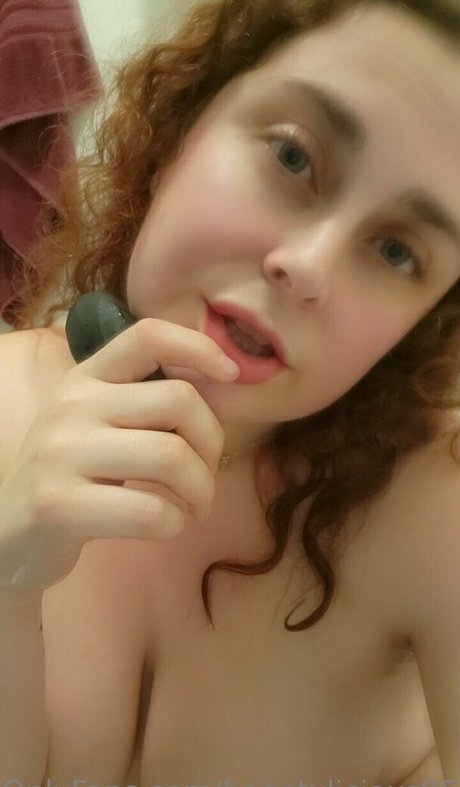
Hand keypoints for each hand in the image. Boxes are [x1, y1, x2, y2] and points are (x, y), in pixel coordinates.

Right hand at [0, 318, 238, 594]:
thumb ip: (144, 403)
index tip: (231, 375)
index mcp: (85, 378)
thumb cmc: (71, 478)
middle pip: (179, 401)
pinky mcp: (59, 506)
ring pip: (172, 457)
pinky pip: (152, 511)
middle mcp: (71, 406)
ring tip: (191, 507)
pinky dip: (177, 523)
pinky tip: (167, 526)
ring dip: (200, 491)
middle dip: (213, 445)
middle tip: (204, 477)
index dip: (199, 347)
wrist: (7, 536)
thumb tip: (223, 383)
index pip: (147, 335)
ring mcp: (60, 454)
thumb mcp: (96, 425)